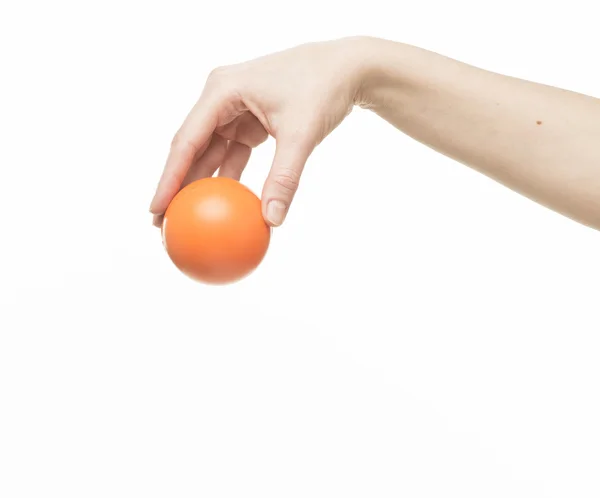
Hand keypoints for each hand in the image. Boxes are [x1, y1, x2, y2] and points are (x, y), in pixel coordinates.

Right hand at [149, 37, 367, 226]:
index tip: (156, 210)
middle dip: (178, 185)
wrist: (348, 68)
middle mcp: (221, 98)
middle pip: (191, 148)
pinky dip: (229, 178)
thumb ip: (285, 177)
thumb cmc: (322, 88)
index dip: (169, 178)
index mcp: (222, 90)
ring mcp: (233, 109)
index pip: (186, 141)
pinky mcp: (249, 121)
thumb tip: (272, 221)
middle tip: (164, 222)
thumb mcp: (302, 134)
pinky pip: (232, 154)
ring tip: (187, 218)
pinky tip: (222, 204)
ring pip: (210, 153)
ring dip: (201, 184)